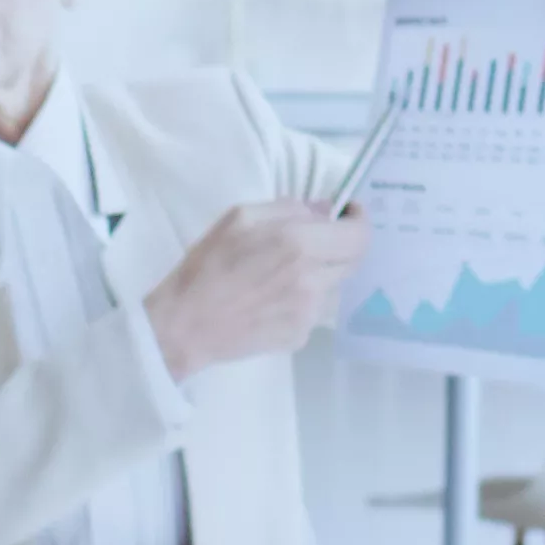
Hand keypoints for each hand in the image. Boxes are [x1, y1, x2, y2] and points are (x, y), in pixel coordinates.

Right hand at [142, 195, 368, 374]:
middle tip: (315, 241)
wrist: (184, 326)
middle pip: (353, 261)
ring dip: (321, 274)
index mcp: (299, 244)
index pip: (359, 235)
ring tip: (283, 274)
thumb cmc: (206, 266)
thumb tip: (324, 211)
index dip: (358, 221)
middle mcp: (313, 279)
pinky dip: (303, 300)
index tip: (347, 214)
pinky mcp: (299, 336)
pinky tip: (271, 300)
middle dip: (341, 246)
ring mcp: (309, 313)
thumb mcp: (240, 217)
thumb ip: (289, 208)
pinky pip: (315, 310)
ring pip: (334, 286)